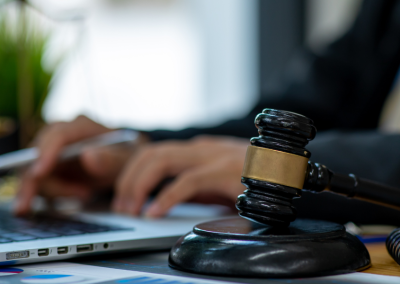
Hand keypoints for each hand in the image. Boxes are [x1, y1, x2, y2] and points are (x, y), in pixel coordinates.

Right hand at [14, 115, 145, 214]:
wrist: (125, 163)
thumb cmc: (127, 156)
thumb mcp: (126, 159)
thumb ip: (111, 158)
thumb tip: (88, 156)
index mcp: (82, 125)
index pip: (58, 134)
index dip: (46, 152)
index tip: (39, 173)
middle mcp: (63, 133)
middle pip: (37, 153)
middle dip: (34, 179)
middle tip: (37, 203)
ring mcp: (54, 149)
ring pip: (34, 170)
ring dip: (53, 190)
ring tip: (85, 194)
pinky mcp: (50, 165)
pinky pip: (38, 181)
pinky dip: (44, 194)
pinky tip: (64, 200)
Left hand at [113, 136, 247, 216]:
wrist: (291, 171)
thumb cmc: (255, 177)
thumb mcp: (218, 178)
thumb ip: (194, 183)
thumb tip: (164, 198)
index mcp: (198, 150)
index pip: (153, 152)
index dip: (132, 174)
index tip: (124, 197)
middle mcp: (201, 148)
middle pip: (150, 154)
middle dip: (128, 180)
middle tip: (121, 206)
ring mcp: (212, 156)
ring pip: (160, 161)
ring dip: (139, 186)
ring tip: (132, 209)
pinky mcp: (224, 170)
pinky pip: (186, 182)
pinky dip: (166, 197)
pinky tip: (156, 212)